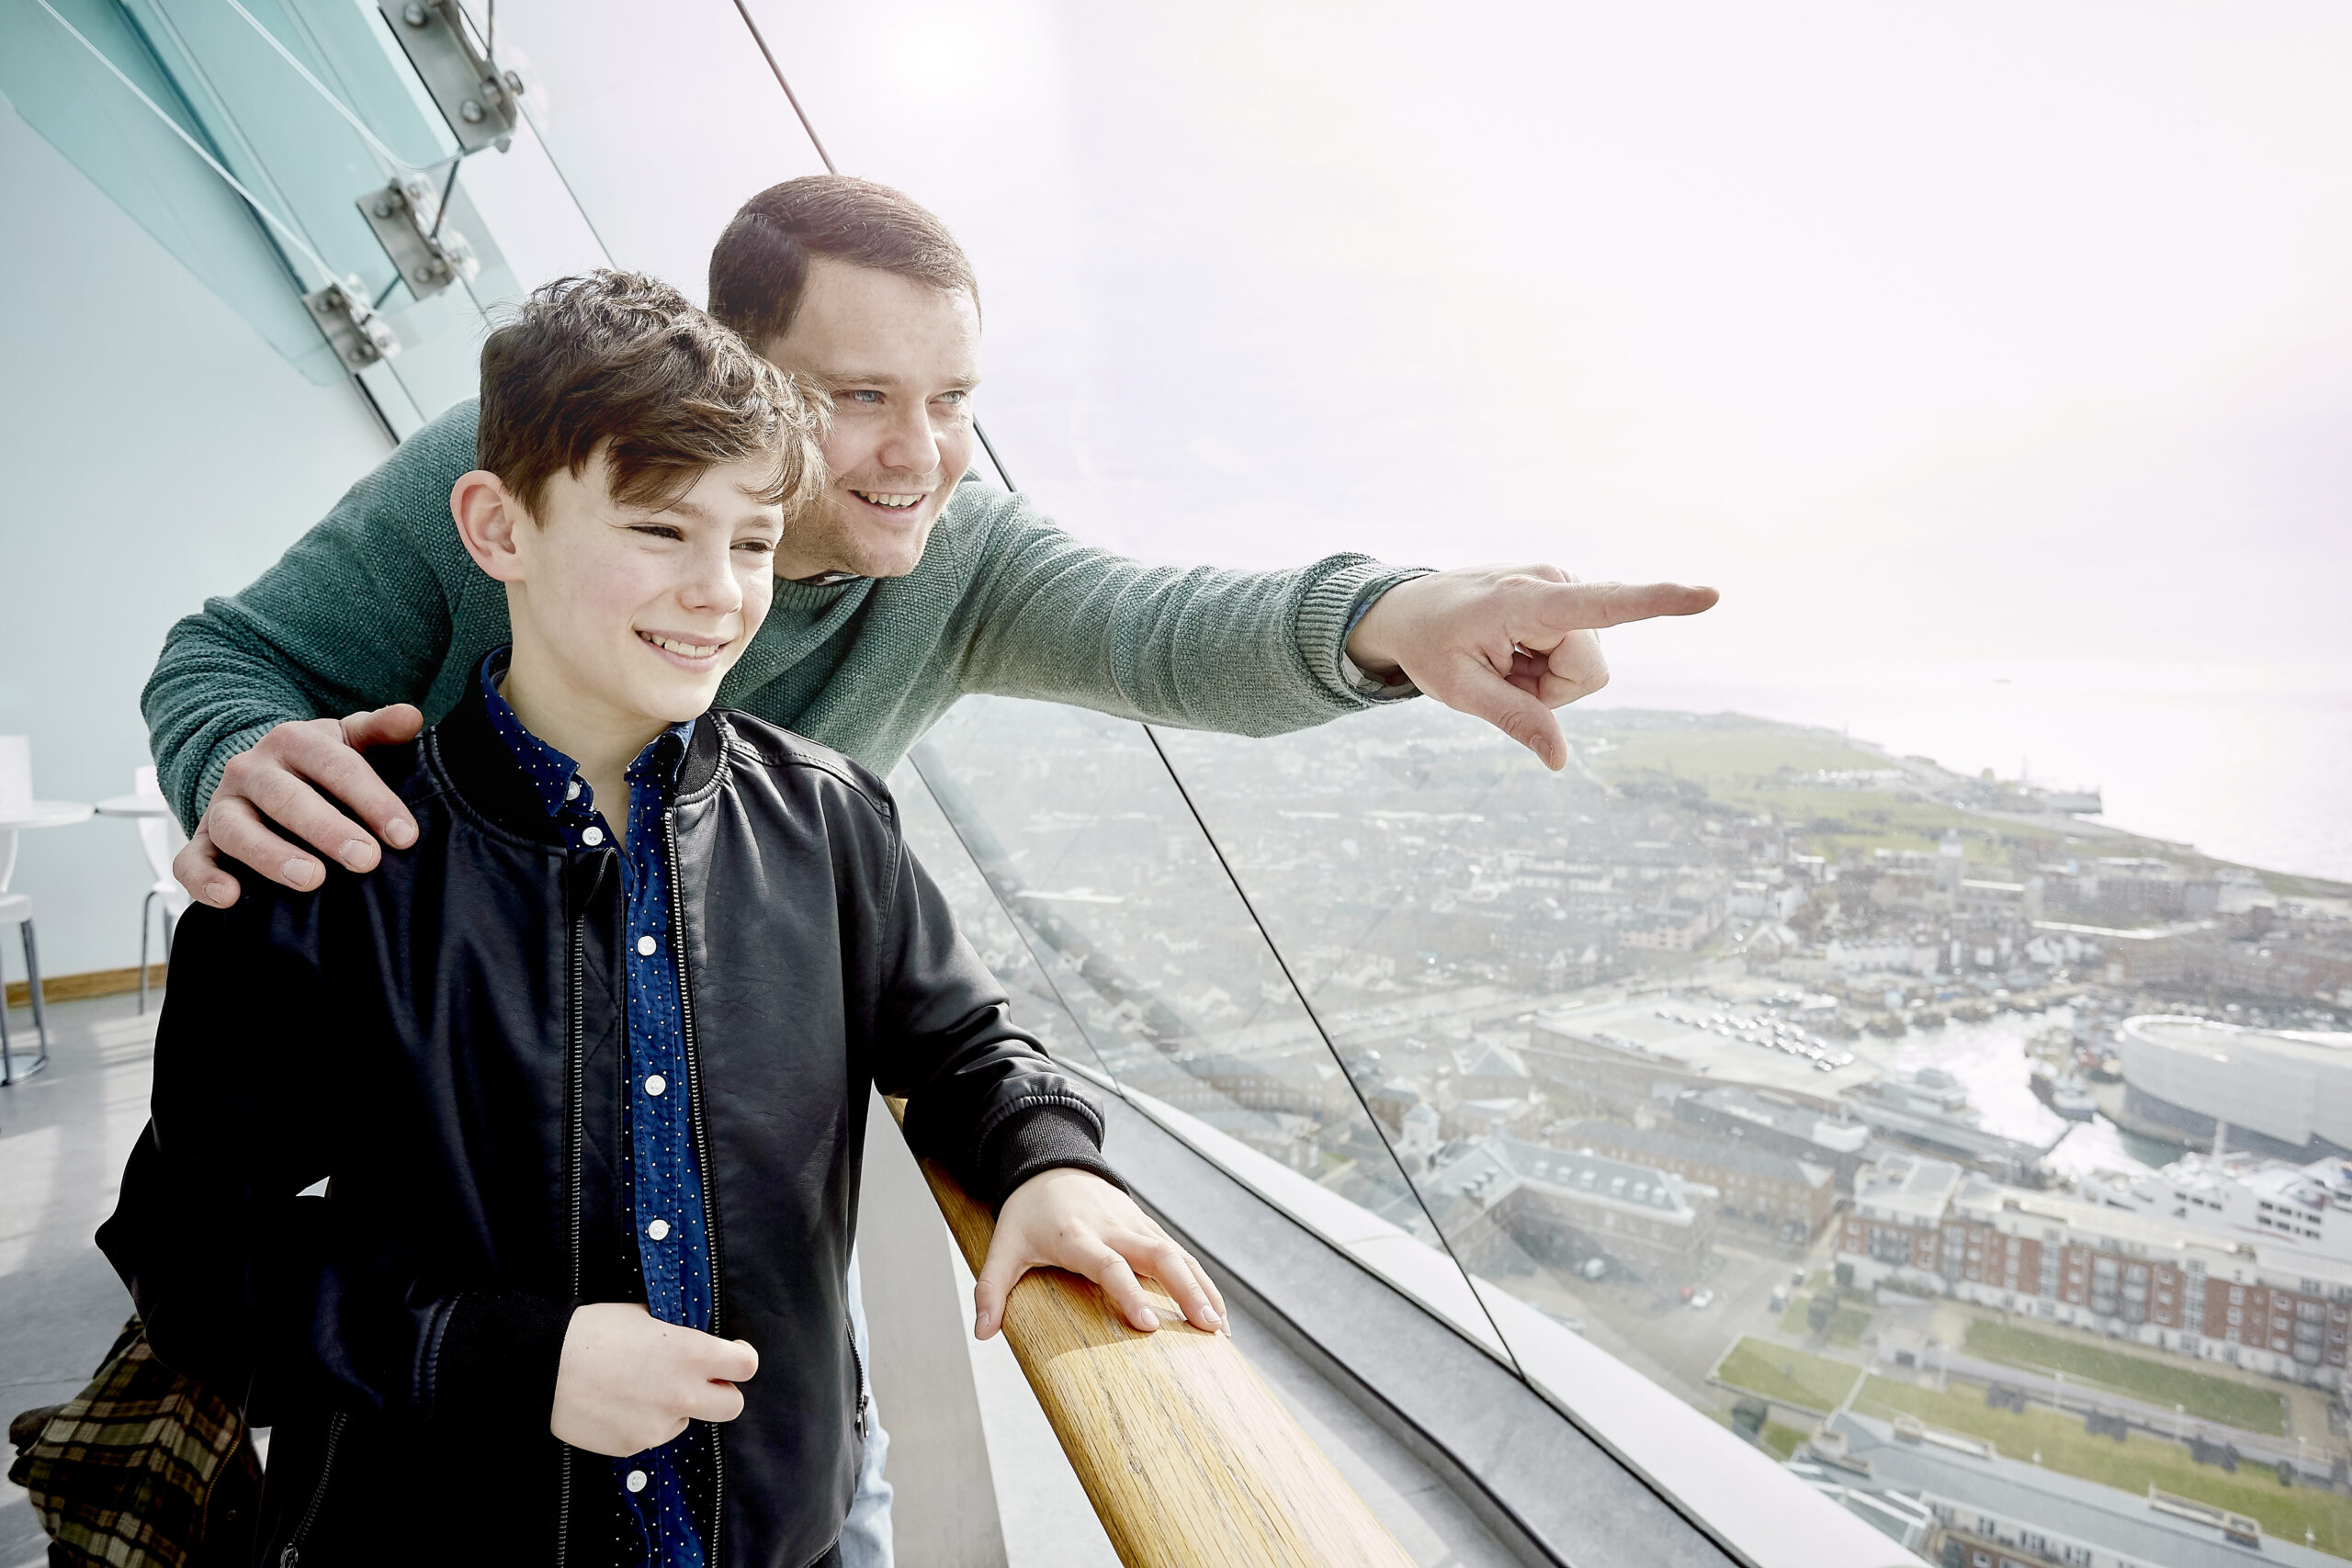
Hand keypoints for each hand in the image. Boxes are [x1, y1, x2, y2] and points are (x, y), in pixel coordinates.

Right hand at [175, 705, 423, 906]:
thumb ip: (380, 730)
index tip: (405, 836)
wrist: (263, 772)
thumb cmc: (320, 764)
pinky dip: (203, 879)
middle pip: (287, 798)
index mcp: (295, 740)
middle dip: (328, 829)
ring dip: (271, 855)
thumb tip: (411, 717)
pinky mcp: (201, 840)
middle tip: (365, 859)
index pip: (337, 767)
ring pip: (237, 829)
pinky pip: (190, 860)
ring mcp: (222, 805)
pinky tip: (230, 898)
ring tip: (311, 879)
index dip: (372, 800)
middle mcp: (252, 769)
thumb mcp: (350, 740)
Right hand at [550, 1303, 758, 1456]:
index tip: (732, 1355)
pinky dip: (644, 1423)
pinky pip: (654, 1435)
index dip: (741, 1359)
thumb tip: (694, 1340)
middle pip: (733, 1406)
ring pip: (688, 1422)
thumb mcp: (646, 1317)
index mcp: (691, 1353)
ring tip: (640, 1390)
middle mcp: (683, 1394)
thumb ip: (679, 1334)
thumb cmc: (593, 1332)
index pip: (746, 1366)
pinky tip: (618, 1405)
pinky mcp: (635, 1445)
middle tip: (700, 1382)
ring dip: (677, 1409)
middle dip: (722, 1393)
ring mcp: (660, 1425)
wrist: (544, 1368)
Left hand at [974, 1168, 1225, 1339]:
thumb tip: (982, 1333)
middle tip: (1206, 1328)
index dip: (1128, 1293)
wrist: (1052, 1164)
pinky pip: (1181, 1254)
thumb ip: (991, 1289)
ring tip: (1220, 1330)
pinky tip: (1215, 1313)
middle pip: (1158, 1255)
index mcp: (1077, 1235)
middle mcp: (1113, 1228)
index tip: (1148, 1325)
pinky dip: (1201, 1282)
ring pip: (1178, 1253)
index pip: (1108, 1264)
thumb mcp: (1002, 1246)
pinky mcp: (1147, 1226)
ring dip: (1202, 1289)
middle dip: (1186, 1291)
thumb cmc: (1027, 1212)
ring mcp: (1135, 1225)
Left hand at [1346, 566, 1717, 770]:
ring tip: (1504, 657)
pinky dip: (1547, 664)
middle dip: (1552, 689)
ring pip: (1587, 666)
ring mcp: (1562, 586)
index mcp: (1527, 601)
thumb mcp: (1459, 691)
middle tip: (1502, 673)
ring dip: (1547, 677)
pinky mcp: (1566, 596)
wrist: (1408, 609)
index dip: (1658, 602)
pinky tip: (1515, 650)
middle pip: (1589, 672)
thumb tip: (1560, 761)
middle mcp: (1555, 583)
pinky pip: (1577, 652)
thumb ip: (1516, 719)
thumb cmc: (1430, 646)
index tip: (1709, 595)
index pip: (1603, 604)